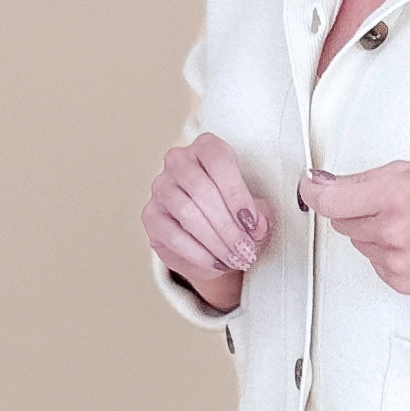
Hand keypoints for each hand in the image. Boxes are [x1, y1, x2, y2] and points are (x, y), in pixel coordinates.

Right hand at [142, 132, 274, 310]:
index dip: (237, 195)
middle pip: (202, 190)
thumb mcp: (252, 207)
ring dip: (215, 242)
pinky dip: (197, 252)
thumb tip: (259, 225)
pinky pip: (172, 235)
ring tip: (235, 259)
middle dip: (228, 226)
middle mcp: (179, 161)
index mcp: (207, 147)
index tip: (252, 225)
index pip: (219, 162)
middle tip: (246, 251)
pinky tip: (215, 263)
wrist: (209, 234)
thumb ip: (259, 212)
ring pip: (187, 213)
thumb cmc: (233, 210)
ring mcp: (161, 187)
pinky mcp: (150, 215)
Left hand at [297, 160, 409, 315]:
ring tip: (406, 225)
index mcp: (392, 195)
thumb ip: (363, 178)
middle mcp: (391, 230)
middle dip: (355, 210)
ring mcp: (394, 261)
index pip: (329, 200)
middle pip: (340, 221)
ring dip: (372, 232)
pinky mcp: (398, 282)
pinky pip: (373, 262)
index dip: (314, 191)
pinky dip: (384, 253)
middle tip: (385, 204)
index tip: (311, 186)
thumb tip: (325, 183)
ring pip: (357, 243)